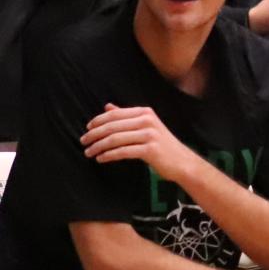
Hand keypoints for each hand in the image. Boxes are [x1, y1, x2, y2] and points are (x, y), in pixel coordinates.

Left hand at [81, 103, 197, 179]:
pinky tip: (101, 159)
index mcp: (145, 112)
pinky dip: (108, 155)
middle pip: (112, 126)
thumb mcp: (146, 126)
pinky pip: (122, 152)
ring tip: (89, 152)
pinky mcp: (150, 150)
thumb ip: (127, 116)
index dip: (97, 121)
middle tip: (83, 142)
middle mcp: (147, 121)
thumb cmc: (163, 145)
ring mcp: (149, 135)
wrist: (183, 162)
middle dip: (94, 135)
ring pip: (115, 139)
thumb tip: (108, 106)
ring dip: (98, 146)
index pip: (114, 114)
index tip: (87, 129)